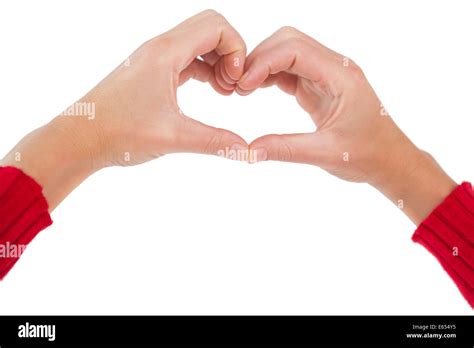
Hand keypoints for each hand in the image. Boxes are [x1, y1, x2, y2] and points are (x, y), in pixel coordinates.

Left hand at [69, 9, 247, 167]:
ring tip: (225, 91)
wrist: (79, 138)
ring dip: (219, 60)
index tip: (236, 83)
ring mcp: (155, 58)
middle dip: (231, 51)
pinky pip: (187, 57)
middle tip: (234, 85)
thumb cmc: (118, 133)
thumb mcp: (172, 137)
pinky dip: (205, 68)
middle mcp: (160, 48)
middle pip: (210, 27)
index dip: (237, 50)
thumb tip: (247, 151)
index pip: (216, 27)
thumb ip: (214, 142)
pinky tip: (211, 91)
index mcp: (165, 53)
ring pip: (198, 41)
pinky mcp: (152, 71)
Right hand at [237, 27, 456, 223]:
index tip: (243, 85)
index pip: (295, 50)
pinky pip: (289, 70)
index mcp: (342, 76)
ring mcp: (326, 75)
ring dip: (262, 65)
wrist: (389, 159)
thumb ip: (286, 149)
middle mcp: (335, 67)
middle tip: (238, 86)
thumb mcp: (326, 154)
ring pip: (287, 52)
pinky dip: (269, 76)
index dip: (264, 62)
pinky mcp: (318, 86)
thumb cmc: (368, 155)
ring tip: (242, 89)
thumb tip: (248, 150)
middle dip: (259, 58)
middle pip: (289, 41)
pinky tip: (255, 90)